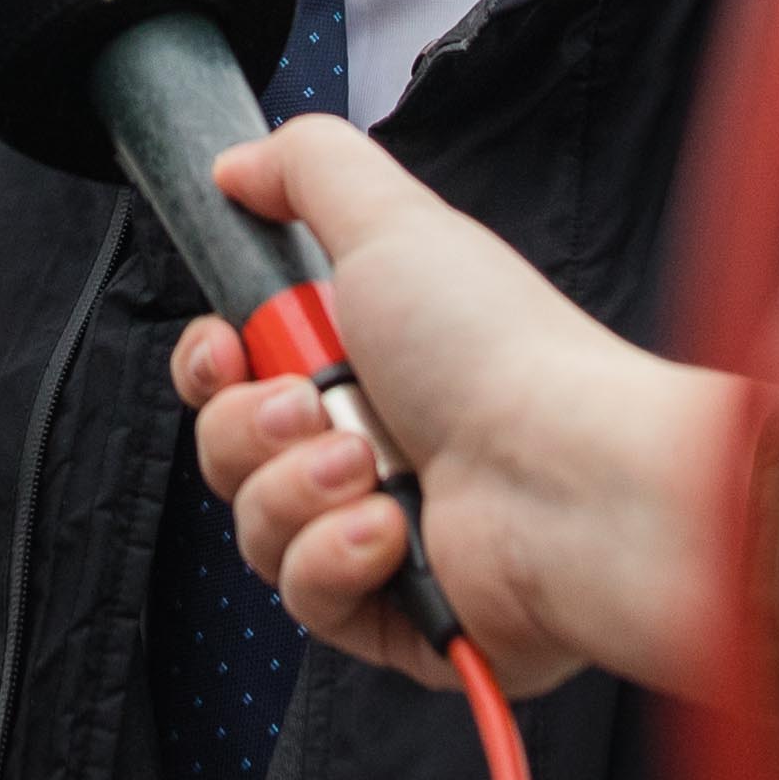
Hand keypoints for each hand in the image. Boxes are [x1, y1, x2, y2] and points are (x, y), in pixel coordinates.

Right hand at [166, 120, 735, 700]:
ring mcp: (379, 532)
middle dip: (249, 426)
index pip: (233, 373)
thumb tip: (237, 166)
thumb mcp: (393, 221)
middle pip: (229, 449)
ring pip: (255, 526)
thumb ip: (307, 169)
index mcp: (365, 357)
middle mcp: (369, 443)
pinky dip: (336, 557)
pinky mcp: (393, 613)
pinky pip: (305, 597)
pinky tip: (390, 527)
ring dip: (297, 489)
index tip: (225, 349)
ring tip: (371, 467)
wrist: (569, 477)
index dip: (209, 364)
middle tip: (312, 404)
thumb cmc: (499, 352)